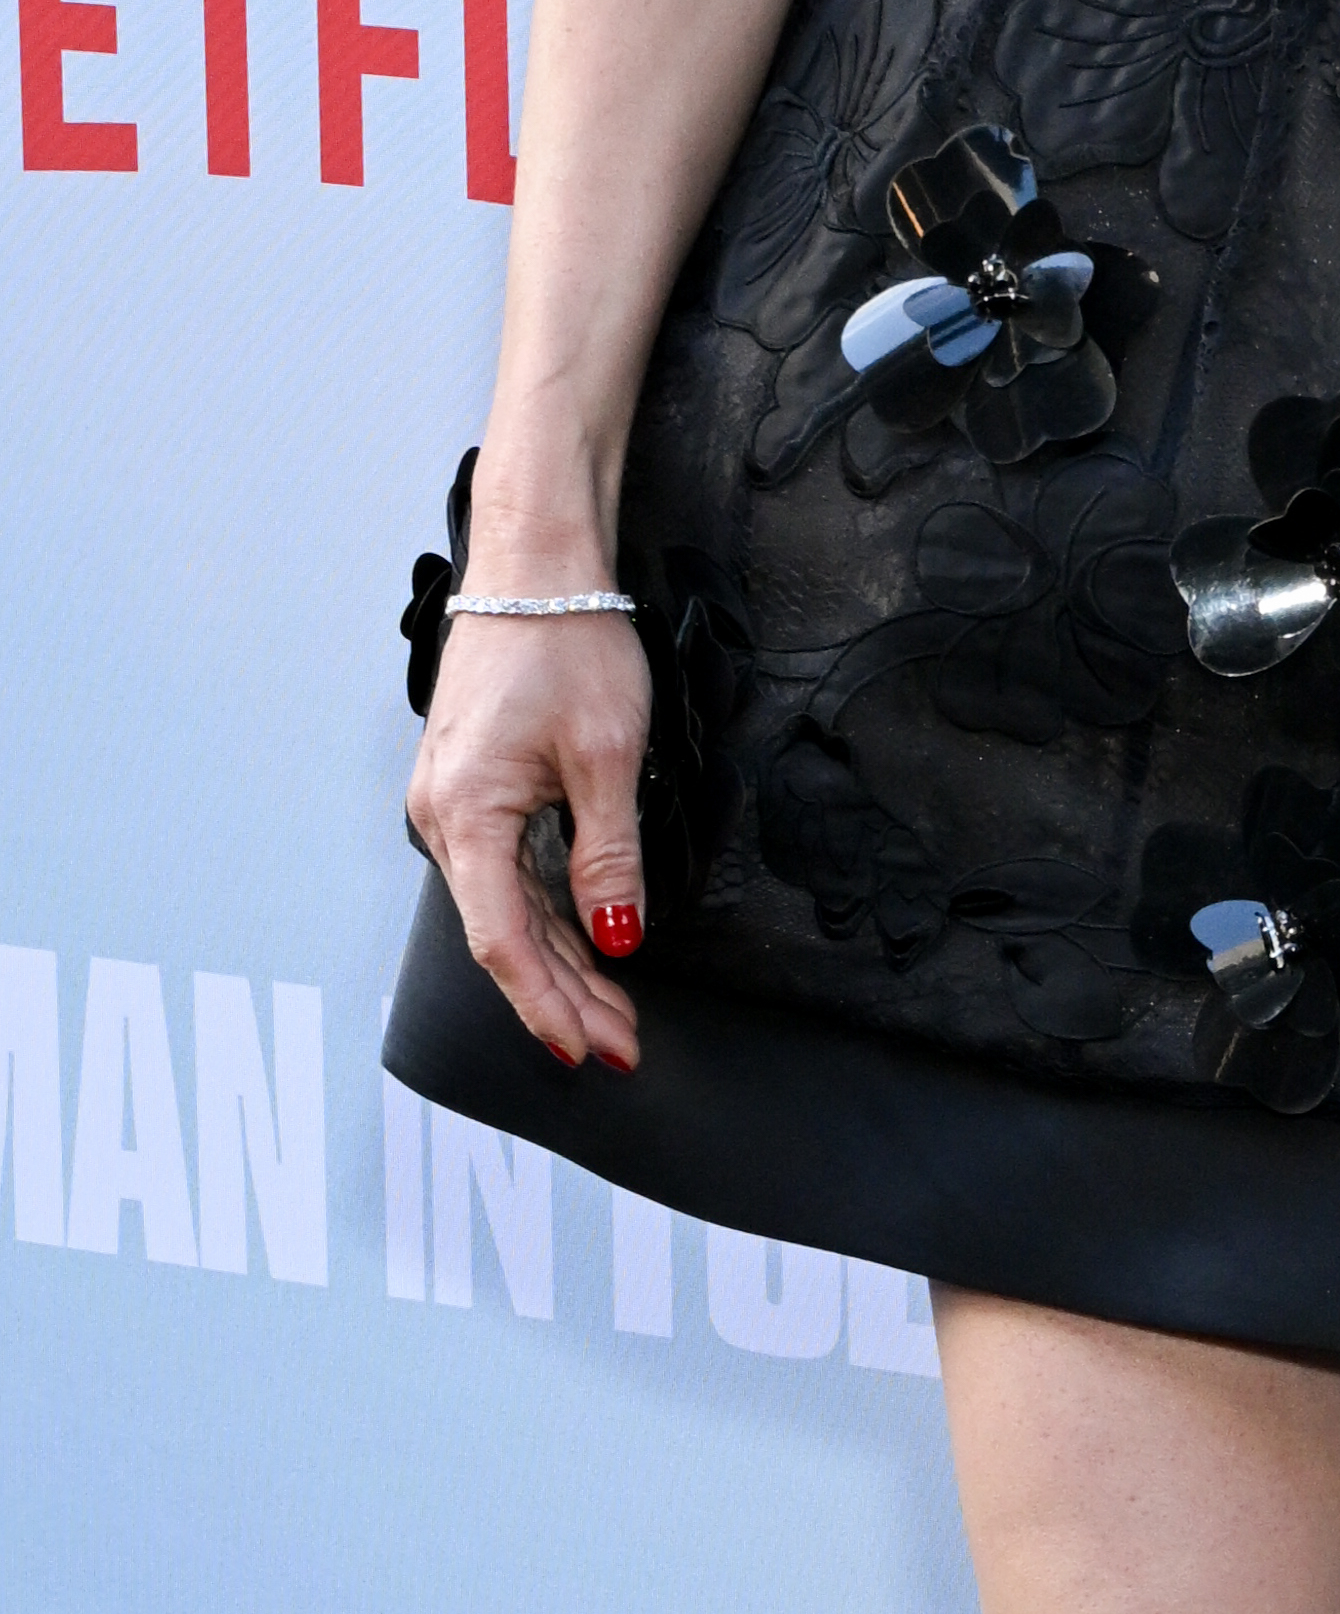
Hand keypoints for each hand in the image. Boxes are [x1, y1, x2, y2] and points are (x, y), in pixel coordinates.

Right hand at [406, 611, 652, 1070]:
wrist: (536, 566)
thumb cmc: (563, 639)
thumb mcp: (606, 754)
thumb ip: (608, 856)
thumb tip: (617, 935)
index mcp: (466, 815)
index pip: (504, 943)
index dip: (548, 1004)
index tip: (590, 1047)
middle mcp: (445, 817)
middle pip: (505, 934)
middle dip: (564, 996)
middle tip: (620, 1042)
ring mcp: (456, 804)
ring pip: (507, 907)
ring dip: (560, 959)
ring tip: (611, 1008)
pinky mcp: (475, 789)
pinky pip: (508, 871)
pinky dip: (549, 912)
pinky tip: (586, 942)